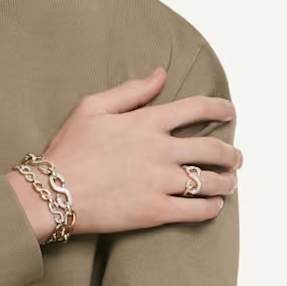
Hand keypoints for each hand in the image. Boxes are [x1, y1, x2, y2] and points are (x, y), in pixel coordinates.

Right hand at [17, 66, 240, 236]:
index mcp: (146, 122)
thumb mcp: (92, 107)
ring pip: (211, 181)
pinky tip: (213, 206)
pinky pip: (198, 210)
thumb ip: (131, 90)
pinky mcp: (155, 211)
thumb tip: (161, 74)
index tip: (229, 112)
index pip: (197, 109)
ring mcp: (159, 182)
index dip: (220, 108)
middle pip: (213, 149)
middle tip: (235, 157)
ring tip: (229, 182)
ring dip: (227, 181)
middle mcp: (159, 151)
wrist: (51, 193)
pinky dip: (212, 208)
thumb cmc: (68, 150)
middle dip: (231, 153)